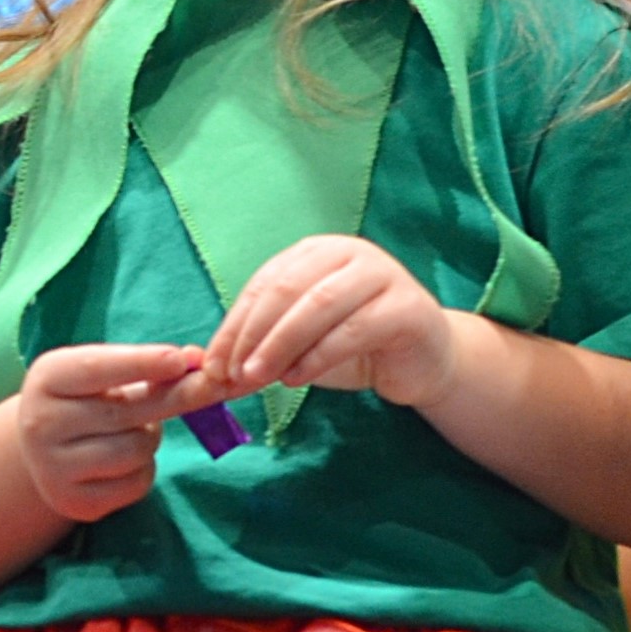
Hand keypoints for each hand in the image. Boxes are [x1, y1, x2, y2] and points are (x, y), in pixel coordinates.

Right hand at [7, 341, 218, 524]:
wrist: (43, 450)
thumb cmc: (84, 399)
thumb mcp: (103, 374)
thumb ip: (148, 367)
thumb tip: (197, 361)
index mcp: (46, 379)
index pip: (97, 369)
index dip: (142, 363)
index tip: (181, 360)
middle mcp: (40, 423)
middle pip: (125, 412)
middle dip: (176, 397)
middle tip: (215, 387)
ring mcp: (52, 467)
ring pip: (135, 450)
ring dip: (150, 438)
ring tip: (134, 430)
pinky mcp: (73, 502)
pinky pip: (135, 483)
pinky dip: (143, 470)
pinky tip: (124, 461)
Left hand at [207, 235, 468, 410]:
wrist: (422, 361)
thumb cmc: (353, 347)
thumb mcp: (299, 346)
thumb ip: (259, 352)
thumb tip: (208, 375)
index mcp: (315, 253)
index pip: (263, 285)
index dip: (233, 326)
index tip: (212, 366)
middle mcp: (348, 253)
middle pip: (286, 289)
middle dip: (252, 335)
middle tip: (232, 375)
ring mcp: (381, 274)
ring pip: (319, 305)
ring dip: (280, 344)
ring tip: (257, 378)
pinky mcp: (406, 306)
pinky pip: (353, 329)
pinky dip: (318, 356)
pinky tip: (296, 379)